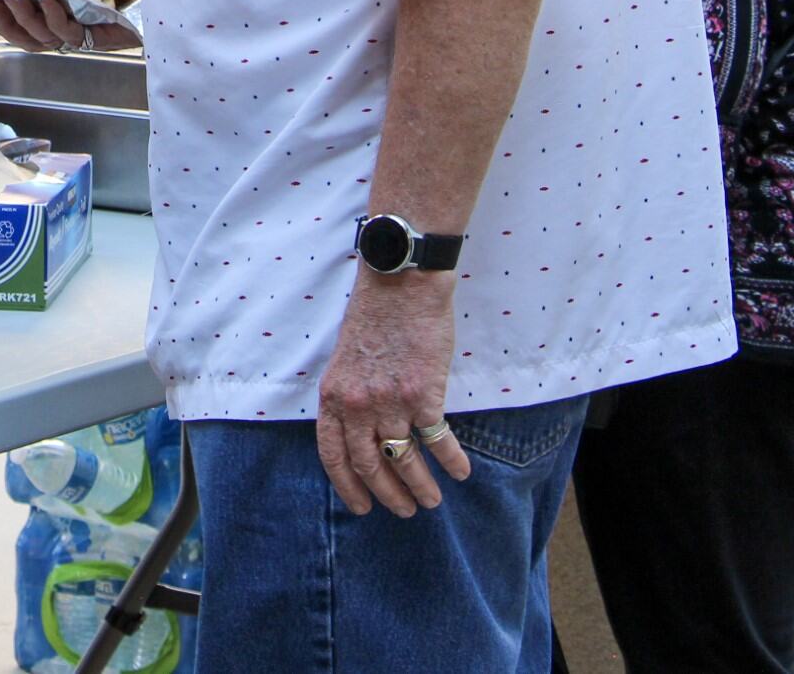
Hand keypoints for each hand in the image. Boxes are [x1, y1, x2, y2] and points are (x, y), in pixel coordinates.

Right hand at [0, 0, 139, 53]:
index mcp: (51, 24)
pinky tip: (49, 0)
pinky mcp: (98, 36)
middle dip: (6, 21)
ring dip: (27, 17)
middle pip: (26, 38)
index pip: (16, 31)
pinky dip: (55, 17)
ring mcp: (80, 37)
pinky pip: (69, 32)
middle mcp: (63, 35)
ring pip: (43, 36)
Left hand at [315, 271, 469, 515]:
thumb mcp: (345, 360)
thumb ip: (349, 397)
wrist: (401, 284)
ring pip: (403, 459)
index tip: (361, 507)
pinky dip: (451, 461)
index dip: (347, 486)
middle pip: (369, 465)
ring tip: (431, 501)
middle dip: (387, 494)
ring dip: (419, 486)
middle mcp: (357, 404)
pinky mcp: (423, 393)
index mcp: (333, 396)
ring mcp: (390, 401)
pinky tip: (460, 472)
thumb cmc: (375, 317)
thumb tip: (359, 432)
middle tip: (404, 510)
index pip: (333, 455)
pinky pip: (438, 440)